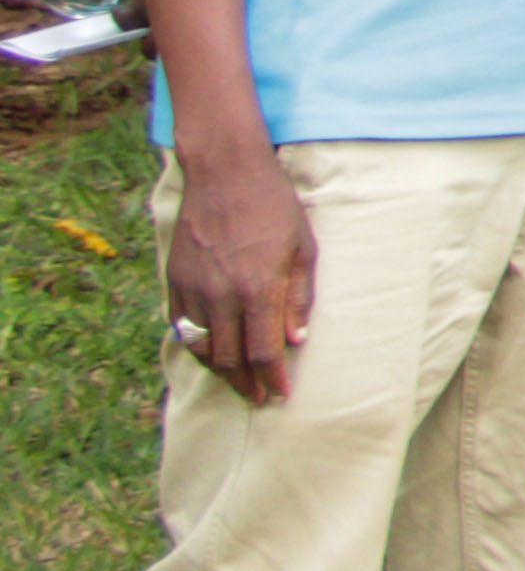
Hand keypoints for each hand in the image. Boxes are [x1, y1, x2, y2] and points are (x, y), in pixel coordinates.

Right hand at [165, 145, 315, 405]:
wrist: (224, 172)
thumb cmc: (273, 206)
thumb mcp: (303, 247)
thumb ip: (299, 296)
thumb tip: (296, 339)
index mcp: (257, 288)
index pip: (263, 352)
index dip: (272, 379)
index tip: (281, 394)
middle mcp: (220, 295)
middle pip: (229, 359)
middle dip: (246, 384)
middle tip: (259, 398)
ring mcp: (193, 289)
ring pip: (202, 348)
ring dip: (220, 371)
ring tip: (238, 383)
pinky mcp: (175, 281)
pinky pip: (182, 327)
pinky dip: (198, 346)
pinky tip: (212, 353)